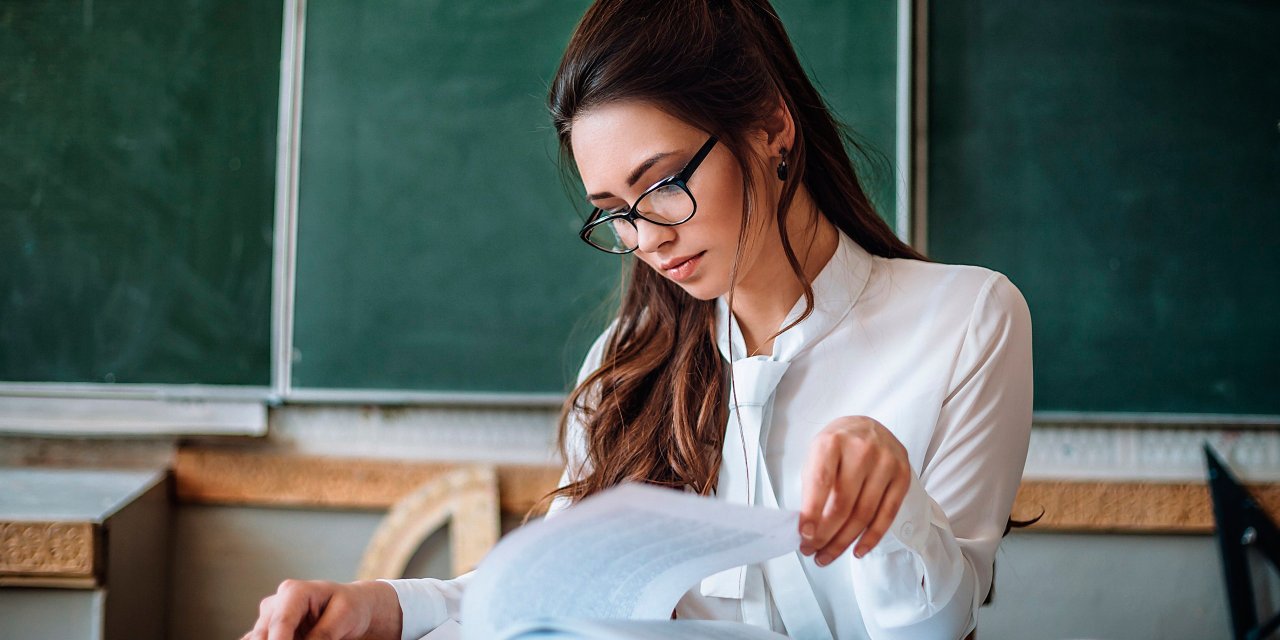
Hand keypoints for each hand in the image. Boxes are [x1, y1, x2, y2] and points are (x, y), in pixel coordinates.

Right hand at [241, 579, 401, 639]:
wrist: (350, 608)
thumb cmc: (349, 607)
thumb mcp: (343, 617)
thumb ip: (322, 635)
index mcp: (295, 591)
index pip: (280, 622)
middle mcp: (276, 602)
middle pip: (263, 633)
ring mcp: (268, 617)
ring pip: (257, 639)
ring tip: (305, 638)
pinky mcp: (267, 631)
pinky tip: (296, 639)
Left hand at [799, 416, 911, 565]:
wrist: (866, 427)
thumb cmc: (836, 447)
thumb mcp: (817, 456)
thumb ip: (813, 489)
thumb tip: (807, 530)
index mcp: (832, 442)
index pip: (821, 482)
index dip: (811, 512)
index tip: (803, 535)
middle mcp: (861, 450)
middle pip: (843, 504)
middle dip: (825, 534)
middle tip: (811, 551)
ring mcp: (886, 463)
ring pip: (864, 514)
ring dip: (844, 542)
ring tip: (827, 556)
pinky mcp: (902, 476)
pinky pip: (887, 515)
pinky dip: (871, 538)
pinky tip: (857, 550)